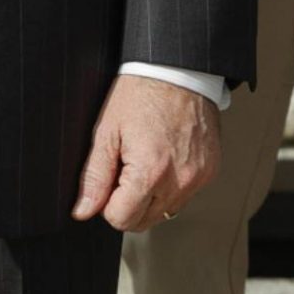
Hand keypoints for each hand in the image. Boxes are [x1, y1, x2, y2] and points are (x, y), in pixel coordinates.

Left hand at [72, 76, 220, 232]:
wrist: (179, 71)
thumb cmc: (141, 94)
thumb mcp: (107, 132)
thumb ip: (94, 177)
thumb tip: (83, 210)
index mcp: (150, 173)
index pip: (121, 219)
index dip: (108, 203)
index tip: (110, 179)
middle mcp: (179, 181)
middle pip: (143, 222)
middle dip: (128, 203)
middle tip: (126, 169)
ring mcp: (198, 178)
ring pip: (165, 212)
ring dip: (150, 196)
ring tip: (147, 161)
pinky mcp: (210, 172)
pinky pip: (184, 195)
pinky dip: (171, 185)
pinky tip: (166, 157)